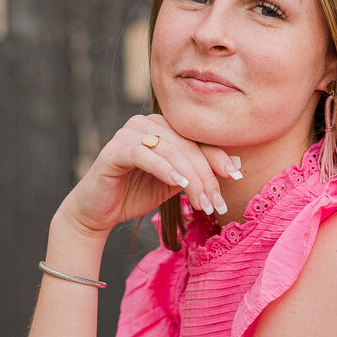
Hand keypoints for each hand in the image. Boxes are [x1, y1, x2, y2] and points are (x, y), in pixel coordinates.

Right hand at [59, 113, 240, 236]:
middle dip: (205, 176)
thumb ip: (198, 172)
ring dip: (190, 179)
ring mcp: (129, 133)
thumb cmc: (136, 195)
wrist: (98, 212)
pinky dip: (164, 169)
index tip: (237, 177)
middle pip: (187, 146)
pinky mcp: (114, 149)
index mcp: (163, 127)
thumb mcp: (175, 184)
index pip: (197, 139)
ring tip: (202, 203)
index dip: (218, 157)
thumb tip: (239, 167)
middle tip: (217, 203)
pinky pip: (144, 155)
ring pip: (170, 151)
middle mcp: (147, 123)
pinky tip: (178, 185)